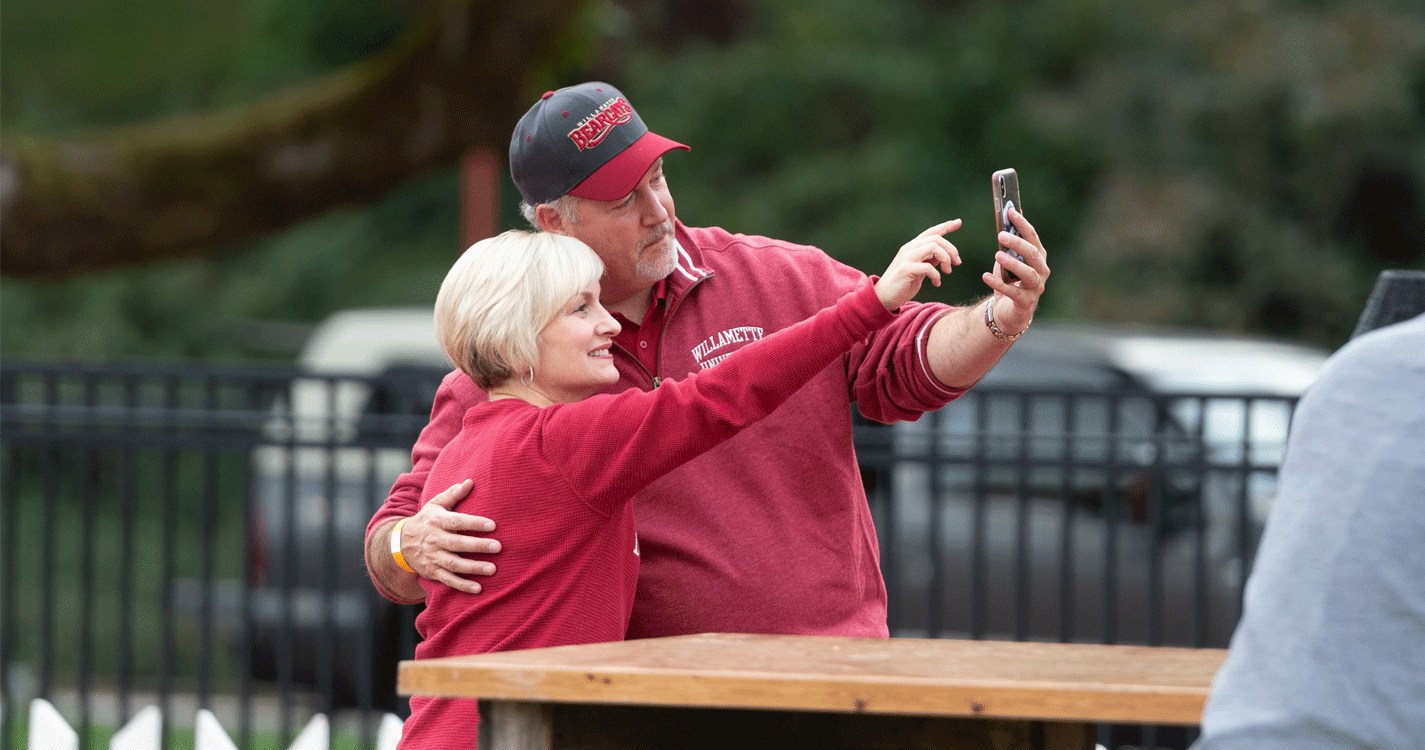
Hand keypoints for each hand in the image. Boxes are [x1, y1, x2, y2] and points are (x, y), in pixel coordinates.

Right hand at [400, 479, 500, 593]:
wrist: (400, 543)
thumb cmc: (426, 520)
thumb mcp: (435, 505)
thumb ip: (453, 494)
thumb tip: (470, 481)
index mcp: (436, 521)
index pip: (457, 522)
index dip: (474, 523)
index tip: (493, 525)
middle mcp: (434, 540)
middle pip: (457, 544)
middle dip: (478, 546)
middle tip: (498, 547)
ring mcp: (432, 557)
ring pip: (454, 564)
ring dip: (473, 567)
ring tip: (493, 569)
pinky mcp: (432, 572)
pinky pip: (448, 580)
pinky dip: (462, 585)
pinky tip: (478, 588)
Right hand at [875, 219, 961, 311]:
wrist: (883, 298)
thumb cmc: (902, 284)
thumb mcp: (919, 271)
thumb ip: (929, 261)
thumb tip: (945, 255)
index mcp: (912, 247)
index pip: (931, 232)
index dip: (945, 226)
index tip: (958, 222)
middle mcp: (909, 249)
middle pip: (936, 239)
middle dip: (951, 249)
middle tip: (957, 263)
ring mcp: (906, 258)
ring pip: (933, 247)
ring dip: (946, 259)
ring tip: (947, 272)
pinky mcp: (905, 269)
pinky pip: (928, 267)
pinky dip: (936, 275)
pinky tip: (936, 283)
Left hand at [983, 208, 1048, 332]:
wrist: (1009, 311)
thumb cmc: (1010, 281)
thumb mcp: (1008, 260)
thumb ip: (1009, 243)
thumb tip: (1007, 216)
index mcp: (1038, 257)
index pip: (1033, 237)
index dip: (1023, 224)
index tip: (1010, 212)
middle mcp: (1041, 271)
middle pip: (1033, 255)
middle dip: (1018, 244)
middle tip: (1001, 235)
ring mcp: (1036, 288)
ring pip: (1028, 274)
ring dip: (1013, 263)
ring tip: (997, 255)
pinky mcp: (1026, 302)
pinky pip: (1013, 292)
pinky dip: (999, 284)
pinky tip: (986, 276)